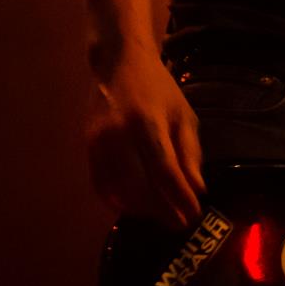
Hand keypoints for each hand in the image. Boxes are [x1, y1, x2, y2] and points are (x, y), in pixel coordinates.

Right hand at [86, 48, 205, 227]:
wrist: (118, 63)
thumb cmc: (157, 88)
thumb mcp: (183, 114)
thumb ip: (190, 152)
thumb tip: (196, 189)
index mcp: (147, 122)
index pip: (164, 170)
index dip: (179, 198)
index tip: (193, 215)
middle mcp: (118, 134)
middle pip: (138, 186)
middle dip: (161, 209)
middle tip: (179, 222)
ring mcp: (98, 142)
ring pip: (118, 191)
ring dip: (141, 209)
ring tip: (162, 215)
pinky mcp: (87, 147)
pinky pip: (102, 185)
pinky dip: (119, 201)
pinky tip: (137, 206)